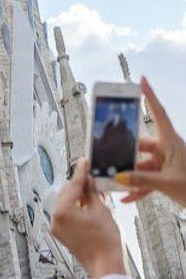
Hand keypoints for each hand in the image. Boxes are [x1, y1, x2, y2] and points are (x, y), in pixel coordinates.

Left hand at [52, 158, 125, 278]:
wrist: (105, 265)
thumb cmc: (105, 241)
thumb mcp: (101, 211)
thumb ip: (92, 193)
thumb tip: (89, 181)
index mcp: (63, 211)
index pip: (73, 186)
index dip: (81, 172)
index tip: (83, 161)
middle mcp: (55, 218)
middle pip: (66, 194)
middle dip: (78, 185)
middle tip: (89, 175)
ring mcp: (56, 227)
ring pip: (65, 204)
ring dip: (77, 196)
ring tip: (91, 189)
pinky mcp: (61, 234)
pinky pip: (66, 215)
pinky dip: (75, 208)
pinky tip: (86, 204)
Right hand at [117, 77, 185, 207]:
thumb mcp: (166, 183)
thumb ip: (141, 179)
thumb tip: (118, 176)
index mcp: (171, 142)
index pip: (159, 114)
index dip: (150, 96)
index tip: (142, 80)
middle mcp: (168, 149)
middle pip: (140, 144)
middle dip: (124, 153)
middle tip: (107, 156)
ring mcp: (167, 163)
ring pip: (142, 164)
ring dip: (130, 175)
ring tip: (113, 181)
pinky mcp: (167, 176)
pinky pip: (148, 179)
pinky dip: (138, 188)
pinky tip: (127, 197)